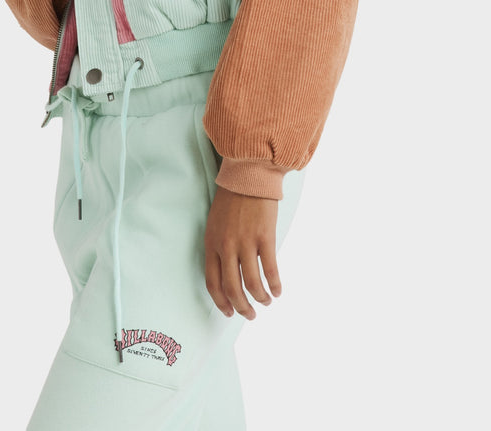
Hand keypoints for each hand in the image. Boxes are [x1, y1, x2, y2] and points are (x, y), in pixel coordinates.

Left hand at [204, 186, 279, 319]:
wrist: (248, 175)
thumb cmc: (232, 198)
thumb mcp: (215, 223)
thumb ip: (218, 246)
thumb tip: (227, 271)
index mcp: (211, 243)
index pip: (212, 282)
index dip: (221, 302)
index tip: (229, 313)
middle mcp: (226, 246)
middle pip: (232, 288)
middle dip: (242, 307)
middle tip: (250, 315)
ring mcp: (246, 242)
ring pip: (252, 283)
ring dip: (260, 298)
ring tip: (266, 302)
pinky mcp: (265, 237)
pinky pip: (270, 269)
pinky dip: (275, 284)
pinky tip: (278, 290)